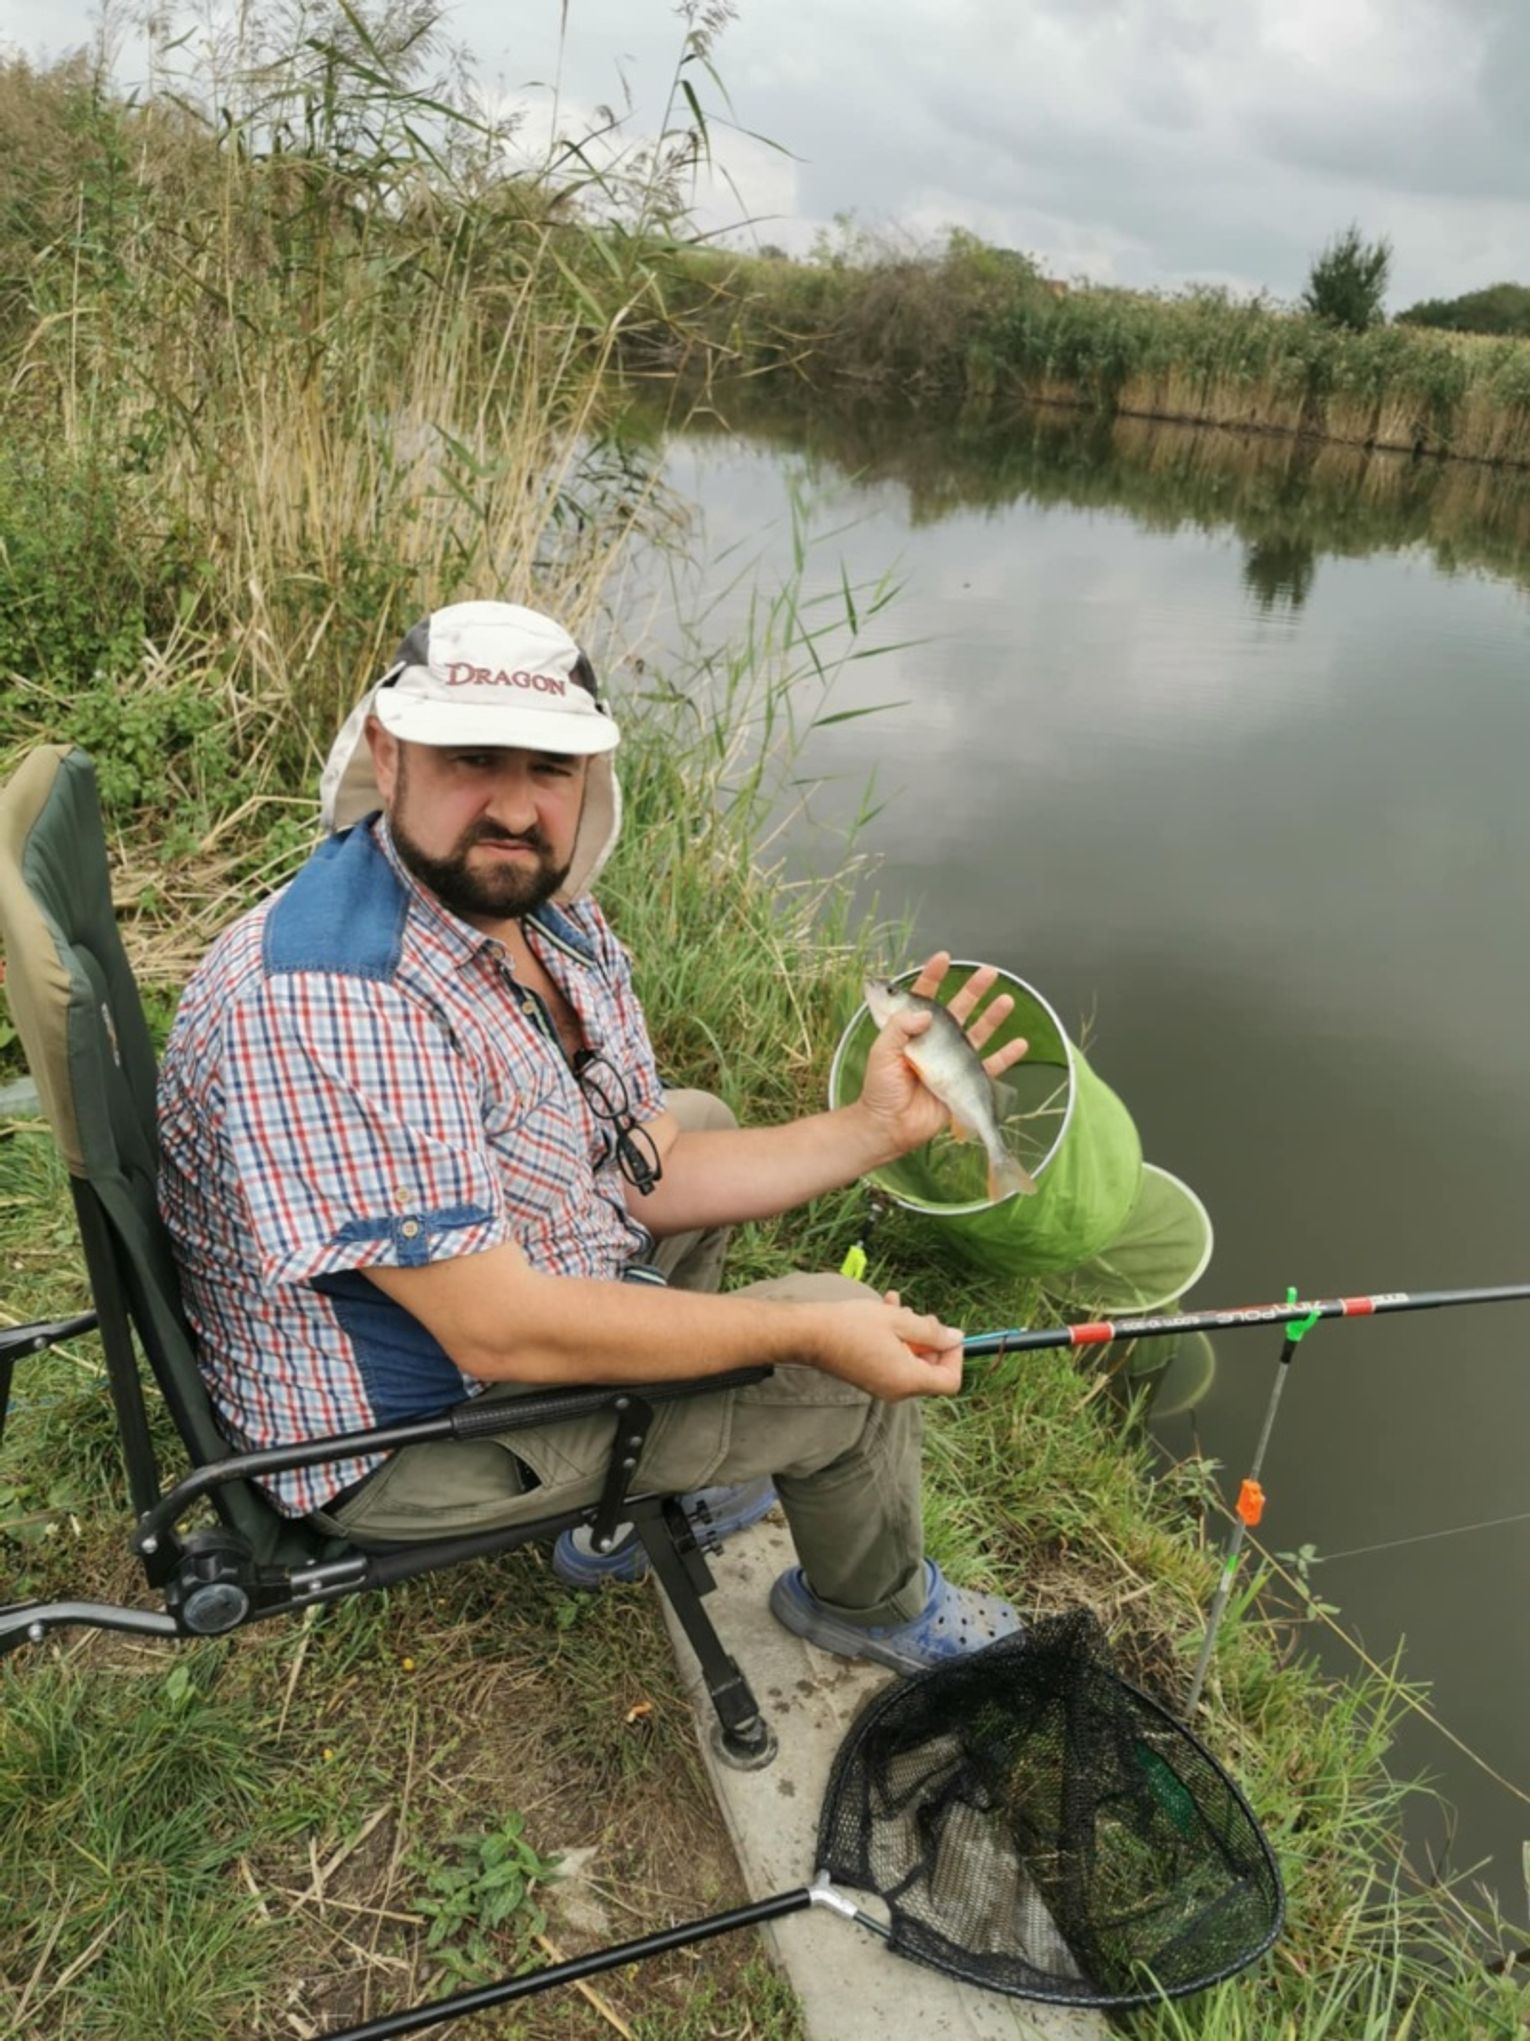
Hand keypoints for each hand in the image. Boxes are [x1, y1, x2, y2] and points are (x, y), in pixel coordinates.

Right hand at [807, 1291, 964, 1400]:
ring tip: (897, 1305)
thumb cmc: (851, 1325)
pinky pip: (894, 1361)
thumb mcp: (898, 1320)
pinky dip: (895, 1339)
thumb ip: (931, 1331)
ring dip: (910, 1332)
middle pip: (930, 1371)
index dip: (955, 1357)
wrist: (809, 1334)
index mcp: (907, 1380)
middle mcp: (897, 1390)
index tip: (947, 1334)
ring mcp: (882, 1386)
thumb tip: (956, 1338)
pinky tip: (885, 1311)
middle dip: (930, 1339)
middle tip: (920, 1314)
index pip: (949, 1381)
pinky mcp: (870, 1378)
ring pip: (911, 1361)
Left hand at [856, 951, 1028, 1160]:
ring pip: (978, 1033)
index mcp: (910, 1030)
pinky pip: (990, 1067)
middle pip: (958, 1009)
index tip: (944, 958)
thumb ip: (900, 1028)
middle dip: (973, 990)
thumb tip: (928, 1012)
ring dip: (993, 1017)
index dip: (933, 976)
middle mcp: (934, 1041)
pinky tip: (1020, 1043)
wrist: (890, 1125)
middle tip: (989, 972)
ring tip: (1007, 1000)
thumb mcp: (882, 1052)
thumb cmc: (880, 1089)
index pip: (924, 997)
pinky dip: (1006, 1056)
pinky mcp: (964, 1080)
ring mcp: (951, 1060)